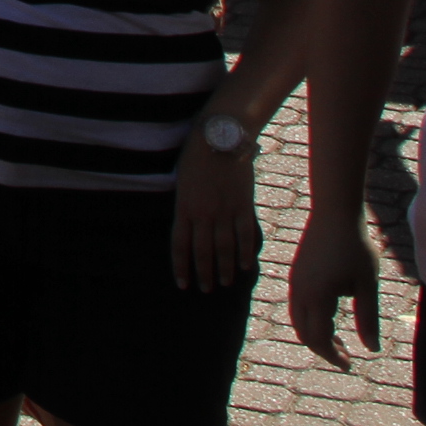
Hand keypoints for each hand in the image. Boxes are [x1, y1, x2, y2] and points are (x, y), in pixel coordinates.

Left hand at [169, 128, 259, 290]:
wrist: (220, 136)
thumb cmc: (196, 155)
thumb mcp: (182, 180)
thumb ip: (185, 205)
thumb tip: (187, 226)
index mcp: (184, 206)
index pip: (180, 245)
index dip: (181, 266)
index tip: (182, 284)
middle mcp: (203, 213)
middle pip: (203, 251)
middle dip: (203, 273)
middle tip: (205, 290)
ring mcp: (224, 211)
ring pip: (224, 248)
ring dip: (224, 269)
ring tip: (225, 284)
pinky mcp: (243, 205)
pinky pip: (245, 234)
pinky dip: (245, 252)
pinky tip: (245, 266)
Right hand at [286, 210, 383, 366]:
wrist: (334, 213)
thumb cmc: (355, 247)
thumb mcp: (367, 285)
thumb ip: (368, 318)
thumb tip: (371, 349)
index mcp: (317, 297)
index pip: (318, 338)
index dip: (333, 356)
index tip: (350, 364)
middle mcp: (300, 292)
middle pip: (303, 333)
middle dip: (323, 349)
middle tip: (347, 357)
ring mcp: (295, 282)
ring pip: (297, 320)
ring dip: (316, 335)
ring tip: (340, 341)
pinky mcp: (296, 274)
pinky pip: (297, 306)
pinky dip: (311, 320)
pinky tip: (330, 316)